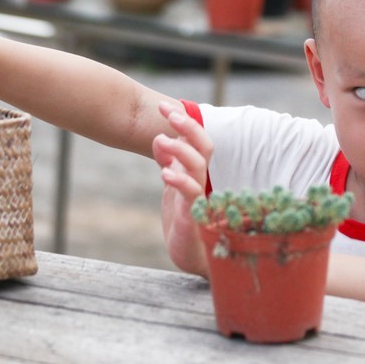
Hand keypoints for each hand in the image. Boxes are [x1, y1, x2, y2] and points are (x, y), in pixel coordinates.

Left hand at [152, 101, 213, 276]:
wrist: (192, 257)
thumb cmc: (184, 222)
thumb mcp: (174, 188)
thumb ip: (170, 165)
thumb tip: (161, 140)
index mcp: (197, 173)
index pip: (197, 141)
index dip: (183, 122)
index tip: (164, 106)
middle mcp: (202, 181)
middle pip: (203, 147)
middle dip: (187, 127)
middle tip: (168, 113)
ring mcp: (199, 197)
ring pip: (197, 166)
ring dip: (180, 150)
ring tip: (161, 140)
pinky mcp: (194, 216)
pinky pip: (191, 194)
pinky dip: (179, 180)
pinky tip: (165, 173)